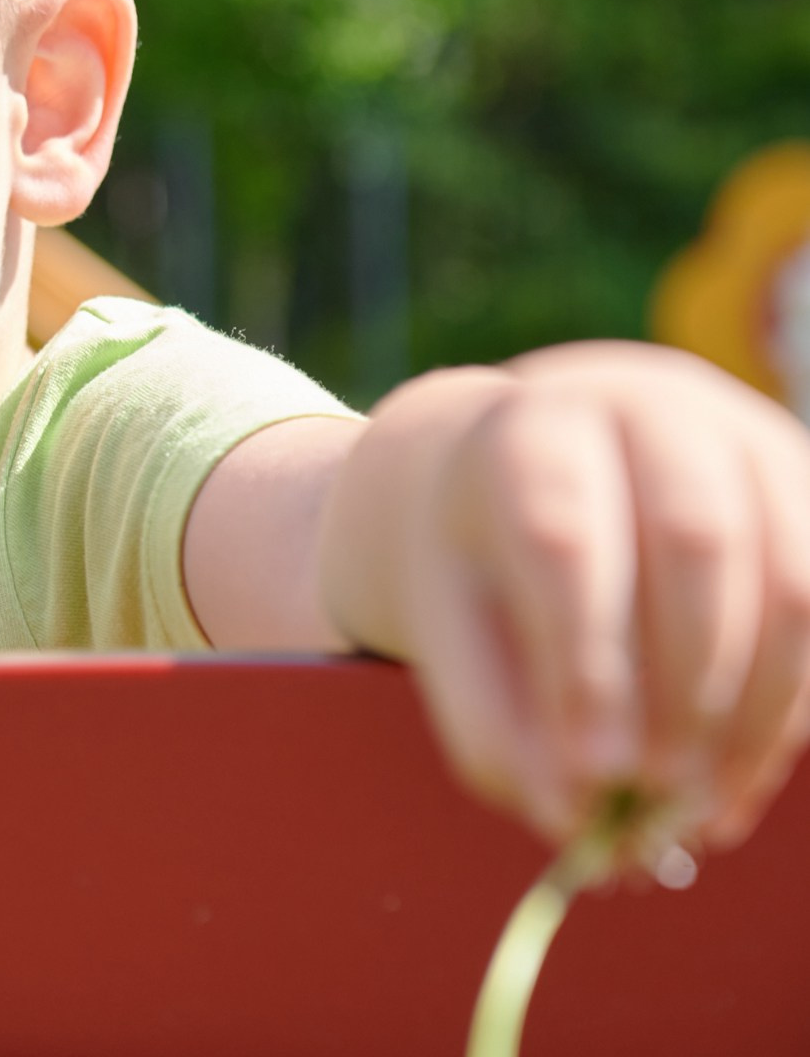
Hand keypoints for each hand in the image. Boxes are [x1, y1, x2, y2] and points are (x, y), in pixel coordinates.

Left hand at [320, 343, 809, 857]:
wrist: (545, 471)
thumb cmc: (492, 565)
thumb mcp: (457, 630)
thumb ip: (496, 720)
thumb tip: (572, 819)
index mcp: (536, 431)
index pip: (565, 537)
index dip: (586, 661)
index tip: (591, 773)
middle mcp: (651, 415)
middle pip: (694, 541)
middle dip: (684, 688)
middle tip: (656, 795)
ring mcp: (749, 445)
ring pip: (789, 582)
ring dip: (754, 715)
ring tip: (697, 813)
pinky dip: (793, 713)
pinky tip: (736, 782)